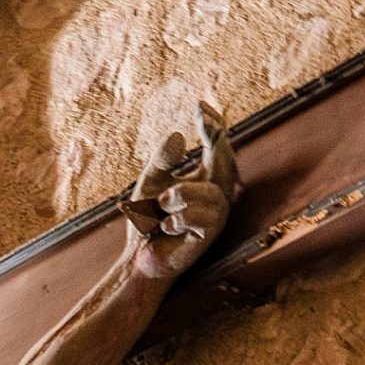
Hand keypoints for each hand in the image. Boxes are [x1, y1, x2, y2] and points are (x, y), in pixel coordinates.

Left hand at [125, 100, 235, 281]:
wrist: (139, 258)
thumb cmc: (147, 222)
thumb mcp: (151, 182)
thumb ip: (163, 160)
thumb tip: (179, 135)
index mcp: (204, 180)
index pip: (216, 147)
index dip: (213, 126)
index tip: (201, 106)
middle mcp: (215, 195)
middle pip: (225, 161)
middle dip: (216, 140)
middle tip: (204, 124)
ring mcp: (215, 216)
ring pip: (212, 192)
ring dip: (182, 194)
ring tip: (161, 203)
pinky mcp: (209, 236)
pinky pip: (204, 217)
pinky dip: (181, 217)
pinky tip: (166, 224)